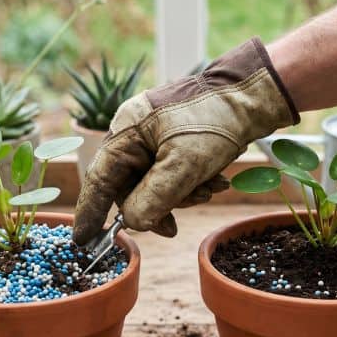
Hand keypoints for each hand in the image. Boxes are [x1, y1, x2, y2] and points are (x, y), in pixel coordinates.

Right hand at [72, 38, 298, 244]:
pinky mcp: (175, 139)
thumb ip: (153, 198)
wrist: (254, 94)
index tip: (83, 241)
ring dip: (182, 194)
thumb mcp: (184, 166)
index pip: (99, 179)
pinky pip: (172, 173)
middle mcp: (134, 132)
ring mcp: (154, 135)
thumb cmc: (216, 121)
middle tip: (175, 226)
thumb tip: (132, 223)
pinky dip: (192, 182)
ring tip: (210, 187)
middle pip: (130, 187)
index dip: (90, 212)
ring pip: (155, 184)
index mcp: (126, 131)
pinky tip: (215, 180)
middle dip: (158, 205)